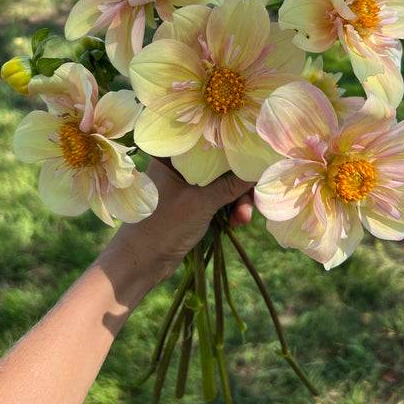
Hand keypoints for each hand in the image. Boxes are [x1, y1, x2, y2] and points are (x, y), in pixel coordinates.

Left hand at [102, 158, 254, 293]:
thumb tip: (261, 166)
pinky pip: (219, 197)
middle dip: (240, 182)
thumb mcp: (201, 203)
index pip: (210, 141)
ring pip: (223, 182)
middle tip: (252, 198)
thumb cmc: (163, 226)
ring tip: (242, 219)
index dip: (235, 147)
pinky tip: (235, 223)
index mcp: (173, 155)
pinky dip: (230, 208)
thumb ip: (232, 185)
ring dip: (237, 199)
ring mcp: (187, 184)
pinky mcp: (193, 202)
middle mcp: (180, 165)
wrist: (141, 263)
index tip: (257, 156)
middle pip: (221, 163)